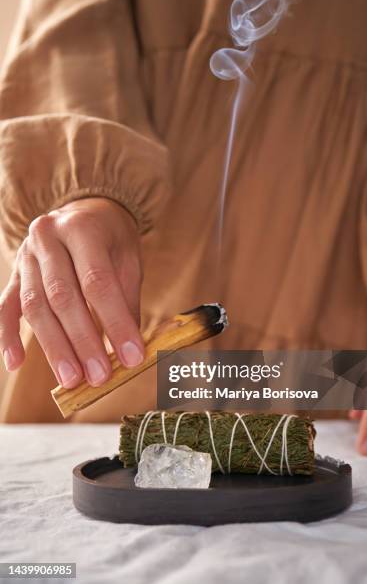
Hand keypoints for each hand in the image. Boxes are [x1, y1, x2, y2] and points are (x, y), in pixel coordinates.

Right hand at [0, 198, 143, 387]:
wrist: (84, 211)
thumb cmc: (111, 239)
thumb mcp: (128, 261)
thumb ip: (126, 302)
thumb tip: (129, 352)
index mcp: (82, 228)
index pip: (98, 282)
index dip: (115, 322)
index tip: (131, 356)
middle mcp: (48, 237)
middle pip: (62, 296)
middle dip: (82, 341)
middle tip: (98, 377)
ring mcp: (25, 254)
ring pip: (35, 306)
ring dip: (54, 347)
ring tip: (71, 379)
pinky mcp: (13, 273)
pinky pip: (6, 307)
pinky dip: (9, 337)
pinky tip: (16, 364)